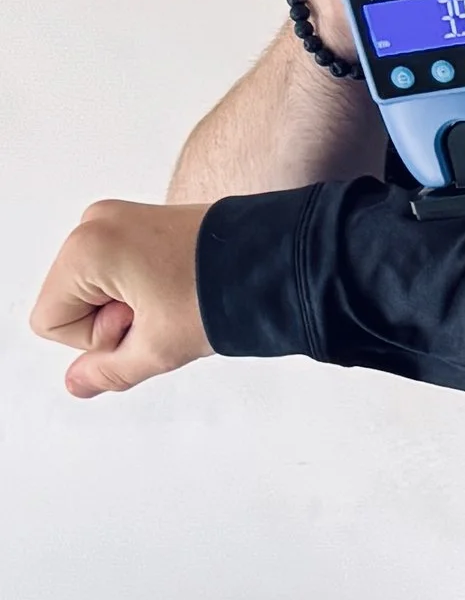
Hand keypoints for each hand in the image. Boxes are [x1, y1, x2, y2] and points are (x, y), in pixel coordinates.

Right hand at [32, 200, 213, 397]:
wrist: (279, 258)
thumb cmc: (227, 292)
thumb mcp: (159, 347)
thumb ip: (109, 370)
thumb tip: (78, 382)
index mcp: (85, 247)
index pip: (51, 322)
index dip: (97, 339)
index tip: (143, 320)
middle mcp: (95, 223)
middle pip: (70, 302)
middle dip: (113, 319)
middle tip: (163, 308)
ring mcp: (119, 218)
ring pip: (94, 289)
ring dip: (130, 305)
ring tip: (173, 296)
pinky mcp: (142, 221)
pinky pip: (118, 271)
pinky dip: (142, 288)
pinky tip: (177, 287)